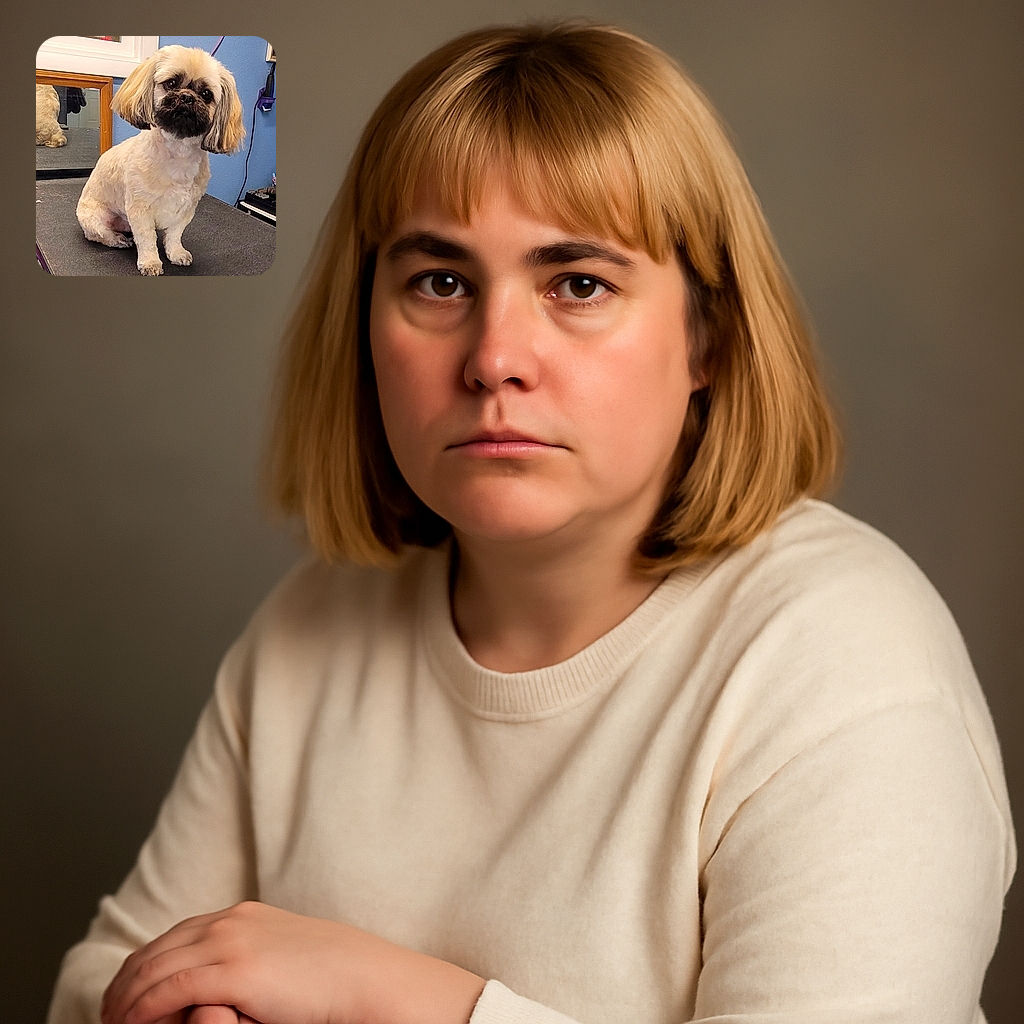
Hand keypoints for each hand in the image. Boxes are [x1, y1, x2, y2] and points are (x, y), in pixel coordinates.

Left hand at [100, 901, 484, 1023]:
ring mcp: (231, 943)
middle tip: (107, 1017)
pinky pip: (169, 991)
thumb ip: (254, 958)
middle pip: (154, 951)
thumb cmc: (334, 975)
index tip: (126, 997)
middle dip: (122, 986)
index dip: (142, 967)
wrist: (365, 977)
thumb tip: (228, 986)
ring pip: (152, 970)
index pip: (173, 937)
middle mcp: (229, 921)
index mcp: (241, 915)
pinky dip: (141, 1010)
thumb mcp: (285, 955)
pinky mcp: (235, 972)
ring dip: (124, 1002)